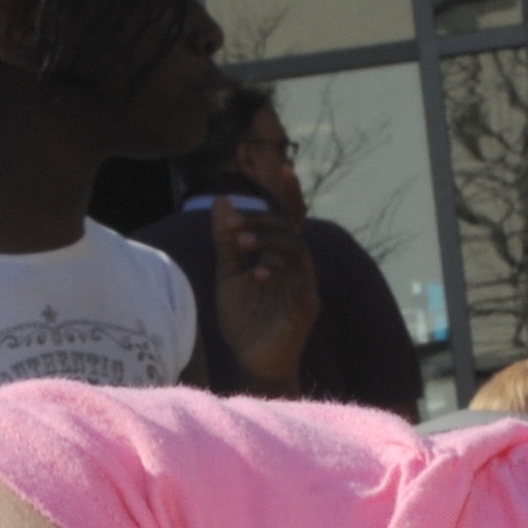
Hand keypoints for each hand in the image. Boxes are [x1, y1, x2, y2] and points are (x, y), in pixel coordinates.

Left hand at [212, 196, 318, 395]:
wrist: (249, 361)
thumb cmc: (244, 320)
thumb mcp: (228, 275)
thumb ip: (226, 241)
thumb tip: (221, 200)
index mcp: (279, 255)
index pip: (288, 217)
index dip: (289, 193)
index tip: (284, 167)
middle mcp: (297, 266)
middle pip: (290, 229)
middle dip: (263, 222)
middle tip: (236, 229)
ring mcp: (305, 285)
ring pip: (297, 250)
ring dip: (270, 242)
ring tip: (243, 245)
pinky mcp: (306, 307)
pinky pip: (299, 282)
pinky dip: (279, 273)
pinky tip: (258, 274)